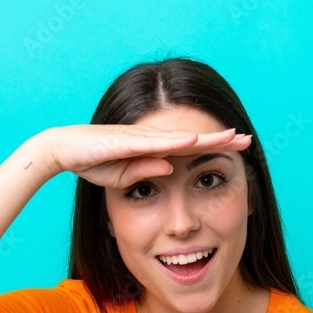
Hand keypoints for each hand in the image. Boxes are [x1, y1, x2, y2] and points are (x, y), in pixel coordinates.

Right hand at [41, 124, 251, 188]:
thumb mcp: (123, 175)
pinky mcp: (128, 141)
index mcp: (153, 148)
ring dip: (207, 137)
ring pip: (181, 138)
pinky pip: (157, 142)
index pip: (191, 148)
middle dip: (221, 139)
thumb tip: (169, 170)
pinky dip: (177, 141)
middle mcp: (152, 138)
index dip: (214, 148)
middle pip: (193, 139)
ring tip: (232, 137)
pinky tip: (195, 139)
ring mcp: (141, 137)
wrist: (63, 150)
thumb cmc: (91, 161)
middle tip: (248, 139)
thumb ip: (145, 172)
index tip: (238, 150)